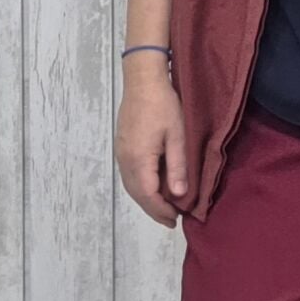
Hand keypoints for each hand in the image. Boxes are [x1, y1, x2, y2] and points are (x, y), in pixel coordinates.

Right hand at [116, 71, 187, 228]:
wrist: (142, 80)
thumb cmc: (164, 105)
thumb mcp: (177, 136)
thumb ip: (177, 167)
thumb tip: (178, 195)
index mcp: (140, 160)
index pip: (149, 195)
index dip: (161, 210)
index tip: (176, 219)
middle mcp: (126, 160)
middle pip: (137, 194)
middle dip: (153, 210)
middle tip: (170, 220)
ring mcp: (121, 153)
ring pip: (131, 186)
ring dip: (146, 200)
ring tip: (163, 208)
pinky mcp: (122, 147)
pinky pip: (129, 175)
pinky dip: (140, 187)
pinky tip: (152, 187)